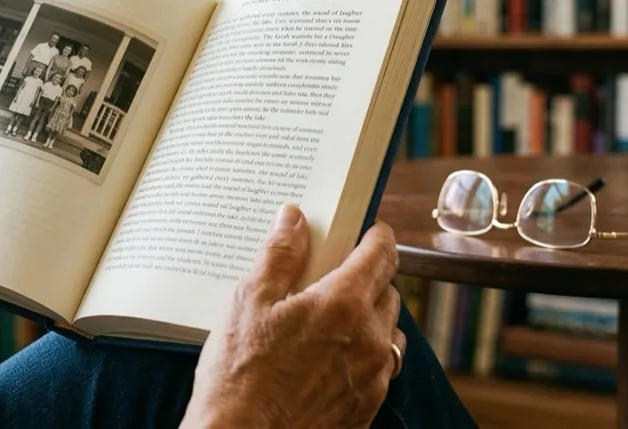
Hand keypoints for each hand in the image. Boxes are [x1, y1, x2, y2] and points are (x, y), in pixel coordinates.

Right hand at [182, 205, 405, 428]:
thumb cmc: (238, 376)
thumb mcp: (248, 302)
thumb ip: (278, 255)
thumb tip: (293, 218)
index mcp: (342, 304)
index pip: (382, 254)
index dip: (376, 235)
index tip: (366, 229)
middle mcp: (368, 339)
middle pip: (389, 291)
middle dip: (369, 277)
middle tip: (334, 275)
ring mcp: (372, 378)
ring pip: (389, 333)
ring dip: (370, 319)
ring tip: (332, 322)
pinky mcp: (366, 408)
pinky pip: (380, 370)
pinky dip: (364, 356)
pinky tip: (329, 360)